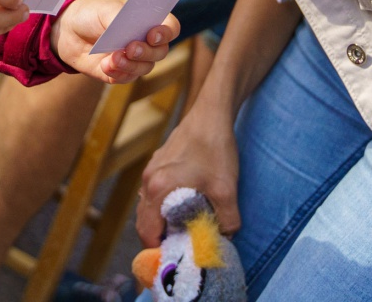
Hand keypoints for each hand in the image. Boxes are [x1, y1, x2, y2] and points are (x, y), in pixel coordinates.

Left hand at [51, 0, 176, 83]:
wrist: (67, 30)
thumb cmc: (92, 14)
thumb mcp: (105, 10)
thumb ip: (120, 20)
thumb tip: (131, 35)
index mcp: (148, 19)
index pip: (170, 28)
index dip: (166, 33)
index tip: (152, 35)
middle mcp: (145, 41)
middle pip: (160, 52)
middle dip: (146, 52)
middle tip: (130, 48)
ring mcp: (134, 59)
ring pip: (144, 68)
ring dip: (130, 65)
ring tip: (112, 58)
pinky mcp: (120, 72)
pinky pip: (126, 78)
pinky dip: (116, 73)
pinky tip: (104, 65)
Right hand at [137, 99, 239, 242]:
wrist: (210, 113)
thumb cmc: (215, 148)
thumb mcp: (226, 190)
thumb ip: (227, 221)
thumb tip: (226, 238)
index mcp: (158, 190)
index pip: (147, 232)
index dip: (159, 249)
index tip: (174, 257)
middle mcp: (148, 181)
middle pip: (144, 222)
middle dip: (159, 238)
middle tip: (180, 247)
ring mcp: (151, 169)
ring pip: (148, 207)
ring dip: (160, 221)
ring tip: (183, 229)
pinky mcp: (158, 162)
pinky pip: (153, 192)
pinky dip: (162, 206)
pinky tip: (184, 205)